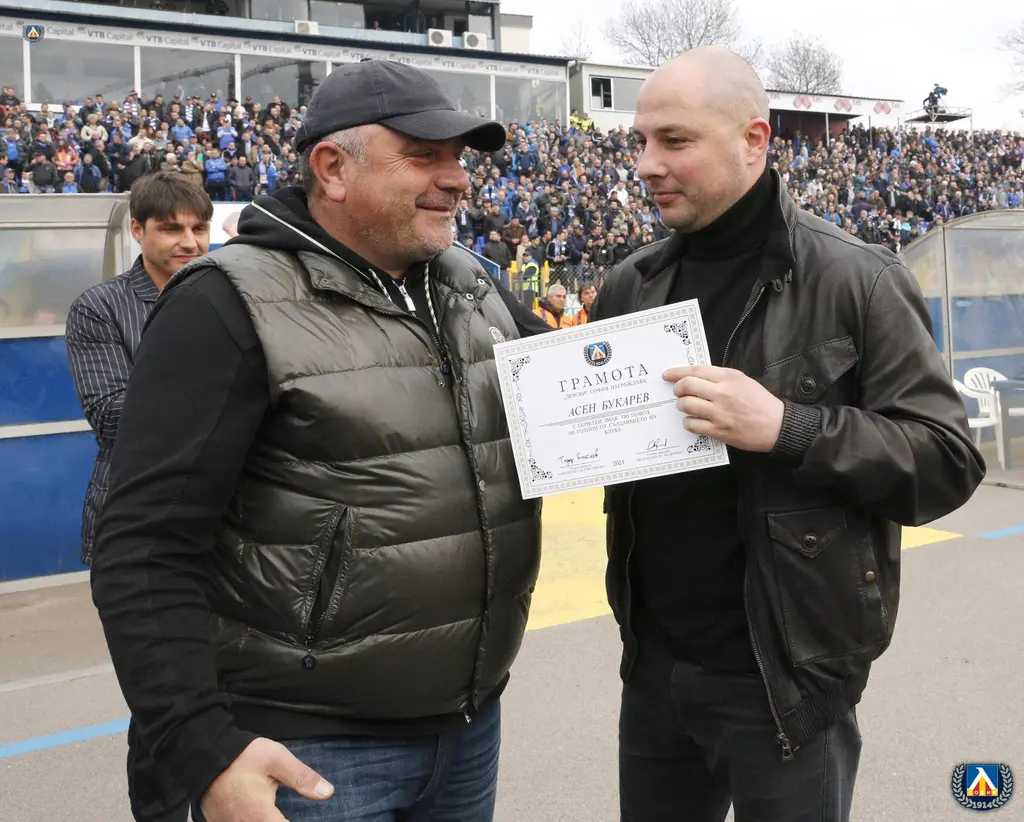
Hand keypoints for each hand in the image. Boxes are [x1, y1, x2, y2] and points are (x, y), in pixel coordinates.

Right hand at [200, 737, 333, 821]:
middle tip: (289, 813)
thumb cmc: (241, 757)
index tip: (313, 819)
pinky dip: (257, 821)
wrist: (204, 755)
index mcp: (261, 816)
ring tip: (279, 813)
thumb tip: (328, 793)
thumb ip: (302, 778)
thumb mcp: (276, 759)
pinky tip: (266, 815)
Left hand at [665, 365, 784, 452]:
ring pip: (686, 405)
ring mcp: (720, 413)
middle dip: (678, 389)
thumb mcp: (742, 380)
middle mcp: (723, 393)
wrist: (777, 425)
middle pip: (687, 386)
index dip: (677, 372)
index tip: (667, 375)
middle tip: (678, 392)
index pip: (696, 371)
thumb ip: (720, 377)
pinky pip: (692, 424)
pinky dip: (689, 422)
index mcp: (729, 377)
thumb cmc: (760, 402)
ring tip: (686, 407)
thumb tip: (695, 377)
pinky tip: (693, 420)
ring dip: (682, 405)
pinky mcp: (719, 430)